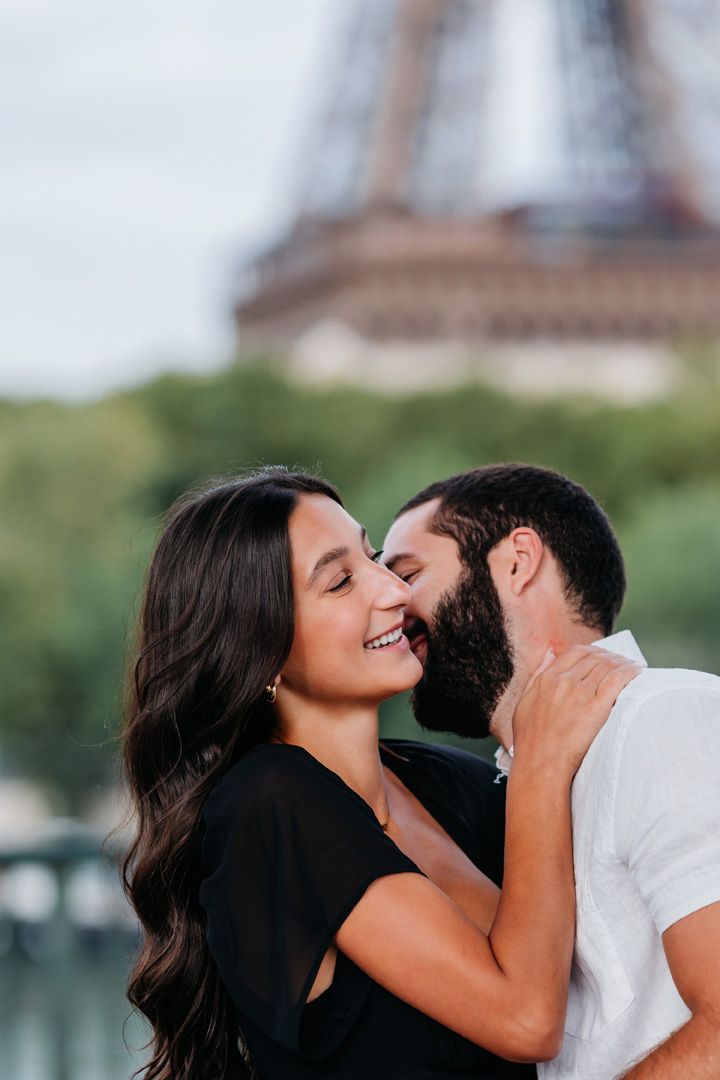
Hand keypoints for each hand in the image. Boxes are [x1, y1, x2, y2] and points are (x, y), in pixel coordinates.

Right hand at [512, 644, 641, 778]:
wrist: (541, 763)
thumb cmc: (531, 740)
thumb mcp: (525, 702)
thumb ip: (537, 675)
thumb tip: (549, 653)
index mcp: (547, 679)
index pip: (576, 652)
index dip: (594, 651)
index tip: (603, 657)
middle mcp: (564, 681)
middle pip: (595, 658)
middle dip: (612, 657)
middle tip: (623, 662)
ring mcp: (581, 693)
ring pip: (608, 666)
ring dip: (624, 663)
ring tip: (634, 668)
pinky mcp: (596, 708)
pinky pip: (617, 680)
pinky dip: (630, 672)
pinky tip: (637, 672)